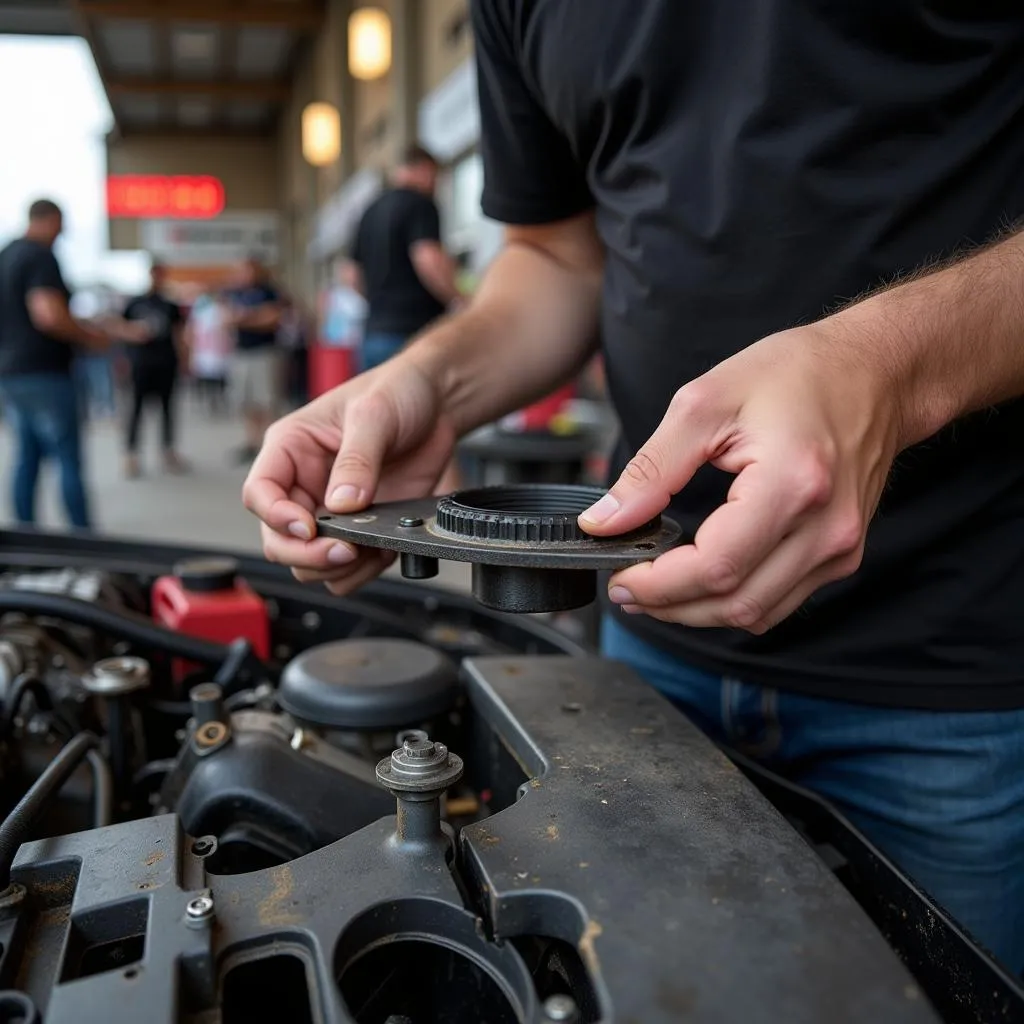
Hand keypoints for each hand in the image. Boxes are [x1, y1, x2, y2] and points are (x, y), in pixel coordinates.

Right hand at [243, 359, 456, 594]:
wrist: (439, 403)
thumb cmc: (397, 391)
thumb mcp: (374, 414)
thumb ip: (357, 460)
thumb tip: (342, 503)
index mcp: (291, 449)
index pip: (259, 493)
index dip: (276, 517)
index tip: (308, 527)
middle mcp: (305, 485)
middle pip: (278, 541)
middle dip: (307, 554)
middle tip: (345, 550)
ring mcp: (333, 512)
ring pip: (311, 562)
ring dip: (337, 568)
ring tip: (369, 549)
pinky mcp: (364, 528)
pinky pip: (350, 569)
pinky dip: (364, 570)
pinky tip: (385, 548)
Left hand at [578, 317, 900, 632]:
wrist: (875, 372)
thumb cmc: (797, 374)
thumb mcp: (704, 403)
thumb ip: (651, 470)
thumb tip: (605, 521)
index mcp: (792, 483)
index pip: (716, 566)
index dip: (659, 586)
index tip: (621, 579)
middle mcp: (826, 527)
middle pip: (735, 602)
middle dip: (669, 607)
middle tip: (627, 589)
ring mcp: (839, 547)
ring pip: (756, 612)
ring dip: (697, 612)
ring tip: (655, 589)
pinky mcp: (841, 554)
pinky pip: (778, 601)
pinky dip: (732, 600)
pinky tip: (699, 580)